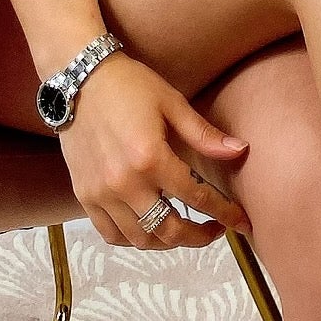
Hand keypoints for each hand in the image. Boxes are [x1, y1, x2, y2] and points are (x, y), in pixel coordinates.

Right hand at [61, 52, 251, 248]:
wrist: (78, 79)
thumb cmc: (130, 86)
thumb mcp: (172, 103)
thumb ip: (204, 135)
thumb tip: (241, 151)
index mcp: (152, 158)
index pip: (197, 198)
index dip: (225, 213)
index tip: (241, 222)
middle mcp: (126, 183)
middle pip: (170, 229)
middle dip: (199, 237)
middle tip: (214, 230)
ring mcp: (102, 193)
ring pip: (141, 239)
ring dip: (167, 241)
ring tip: (183, 229)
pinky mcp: (84, 195)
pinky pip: (111, 234)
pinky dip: (133, 238)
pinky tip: (148, 228)